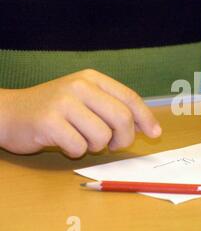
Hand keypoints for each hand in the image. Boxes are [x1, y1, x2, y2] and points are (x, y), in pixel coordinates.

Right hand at [0, 69, 160, 157]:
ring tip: (82, 140)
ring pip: (102, 136)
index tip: (155, 134)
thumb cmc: (54, 110)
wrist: (9, 112)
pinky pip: (79, 147)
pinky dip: (75, 152)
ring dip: (96, 147)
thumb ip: (112, 108)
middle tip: (115, 146)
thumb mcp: (84, 100)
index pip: (129, 98)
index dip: (146, 118)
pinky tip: (64, 143)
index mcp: (92, 78)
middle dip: (124, 139)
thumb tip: (146, 127)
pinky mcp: (49, 121)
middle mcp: (80, 86)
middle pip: (122, 118)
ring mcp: (63, 102)